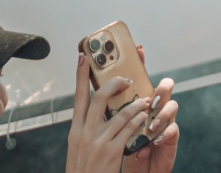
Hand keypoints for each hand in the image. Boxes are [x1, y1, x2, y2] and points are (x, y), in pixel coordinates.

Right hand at [66, 55, 177, 172]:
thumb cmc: (83, 170)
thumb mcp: (78, 147)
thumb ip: (86, 128)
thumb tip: (98, 109)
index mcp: (75, 131)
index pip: (78, 98)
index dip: (81, 76)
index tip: (83, 58)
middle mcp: (84, 134)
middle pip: (99, 98)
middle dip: (115, 83)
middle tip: (126, 79)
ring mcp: (98, 142)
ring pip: (120, 113)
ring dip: (135, 104)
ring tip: (145, 100)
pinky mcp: (112, 151)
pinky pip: (129, 129)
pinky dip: (139, 120)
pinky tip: (145, 116)